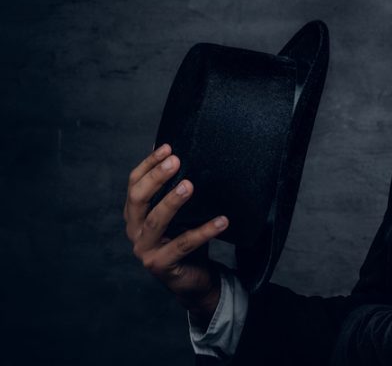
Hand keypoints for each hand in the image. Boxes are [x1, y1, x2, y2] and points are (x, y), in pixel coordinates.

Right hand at [124, 143, 228, 321]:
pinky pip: (184, 245)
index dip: (148, 164)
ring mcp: (146, 250)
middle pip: (138, 200)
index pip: (134, 184)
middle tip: (175, 161)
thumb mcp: (180, 212)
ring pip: (155, 222)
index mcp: (135, 214)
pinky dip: (204, 231)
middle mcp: (134, 231)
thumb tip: (180, 153)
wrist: (193, 279)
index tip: (167, 147)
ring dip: (172, 202)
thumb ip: (175, 189)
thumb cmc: (185, 238)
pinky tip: (222, 220)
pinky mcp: (162, 265)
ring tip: (189, 185)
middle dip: (156, 178)